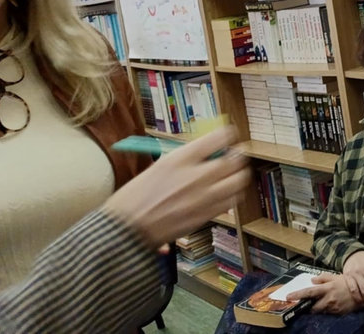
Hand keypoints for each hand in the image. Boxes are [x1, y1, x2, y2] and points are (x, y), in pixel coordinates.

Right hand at [103, 126, 249, 248]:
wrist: (125, 228)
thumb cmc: (136, 196)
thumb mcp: (160, 165)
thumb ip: (187, 157)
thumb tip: (211, 150)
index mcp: (181, 158)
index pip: (220, 137)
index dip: (227, 135)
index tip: (228, 136)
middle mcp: (196, 175)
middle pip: (234, 159)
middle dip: (236, 155)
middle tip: (232, 156)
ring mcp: (203, 197)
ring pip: (238, 180)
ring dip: (238, 174)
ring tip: (230, 175)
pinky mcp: (205, 215)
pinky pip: (231, 201)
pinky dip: (232, 194)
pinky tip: (223, 193)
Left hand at [286, 273, 359, 314]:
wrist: (362, 292)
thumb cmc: (348, 282)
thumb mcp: (335, 276)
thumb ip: (323, 278)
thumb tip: (312, 280)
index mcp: (327, 288)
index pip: (309, 292)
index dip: (298, 294)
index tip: (289, 296)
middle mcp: (328, 299)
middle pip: (311, 307)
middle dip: (306, 306)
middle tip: (304, 304)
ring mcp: (332, 307)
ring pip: (319, 311)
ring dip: (315, 309)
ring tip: (316, 305)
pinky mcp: (336, 313)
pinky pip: (327, 313)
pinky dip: (324, 310)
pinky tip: (326, 306)